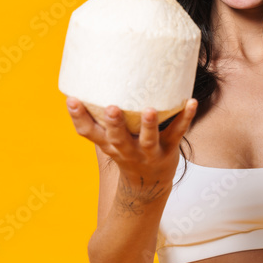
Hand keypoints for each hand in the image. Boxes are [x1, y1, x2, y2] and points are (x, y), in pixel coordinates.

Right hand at [65, 97, 198, 184]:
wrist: (147, 184)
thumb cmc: (125, 150)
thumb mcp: (108, 139)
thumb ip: (100, 116)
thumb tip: (87, 78)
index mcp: (108, 144)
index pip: (88, 132)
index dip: (78, 117)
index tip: (71, 99)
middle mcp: (126, 150)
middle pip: (118, 138)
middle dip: (114, 123)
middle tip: (111, 108)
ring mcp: (149, 152)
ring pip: (148, 139)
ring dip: (149, 125)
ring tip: (149, 109)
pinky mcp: (169, 149)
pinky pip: (178, 132)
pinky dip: (185, 117)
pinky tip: (191, 102)